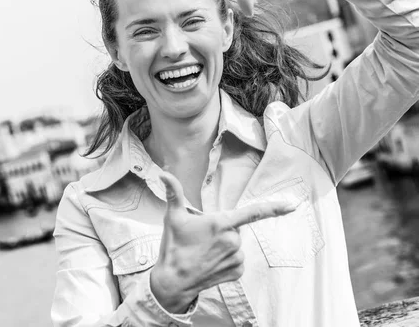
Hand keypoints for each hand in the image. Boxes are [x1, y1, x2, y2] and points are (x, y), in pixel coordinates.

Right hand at [150, 171, 296, 312]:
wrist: (173, 282)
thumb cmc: (173, 247)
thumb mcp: (172, 217)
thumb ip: (173, 192)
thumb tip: (163, 173)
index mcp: (221, 223)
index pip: (252, 212)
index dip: (274, 207)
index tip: (293, 205)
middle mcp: (233, 240)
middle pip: (235, 228)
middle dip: (222, 230)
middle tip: (201, 238)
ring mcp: (237, 258)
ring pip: (236, 244)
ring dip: (224, 245)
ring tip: (204, 252)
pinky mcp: (238, 272)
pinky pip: (237, 259)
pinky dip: (226, 259)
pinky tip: (211, 262)